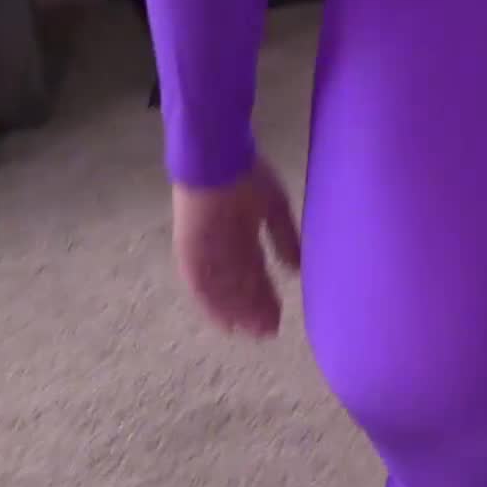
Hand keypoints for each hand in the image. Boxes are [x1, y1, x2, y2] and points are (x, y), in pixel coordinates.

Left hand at [171, 157, 301, 337]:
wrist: (216, 155)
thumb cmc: (247, 174)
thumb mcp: (274, 206)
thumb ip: (285, 239)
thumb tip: (297, 269)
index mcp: (242, 234)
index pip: (255, 273)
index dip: (266, 296)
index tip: (280, 316)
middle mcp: (222, 246)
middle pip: (238, 285)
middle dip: (254, 309)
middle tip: (270, 331)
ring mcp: (204, 249)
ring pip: (222, 289)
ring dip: (238, 311)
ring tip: (254, 330)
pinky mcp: (188, 249)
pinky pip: (200, 284)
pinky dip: (213, 303)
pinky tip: (226, 321)